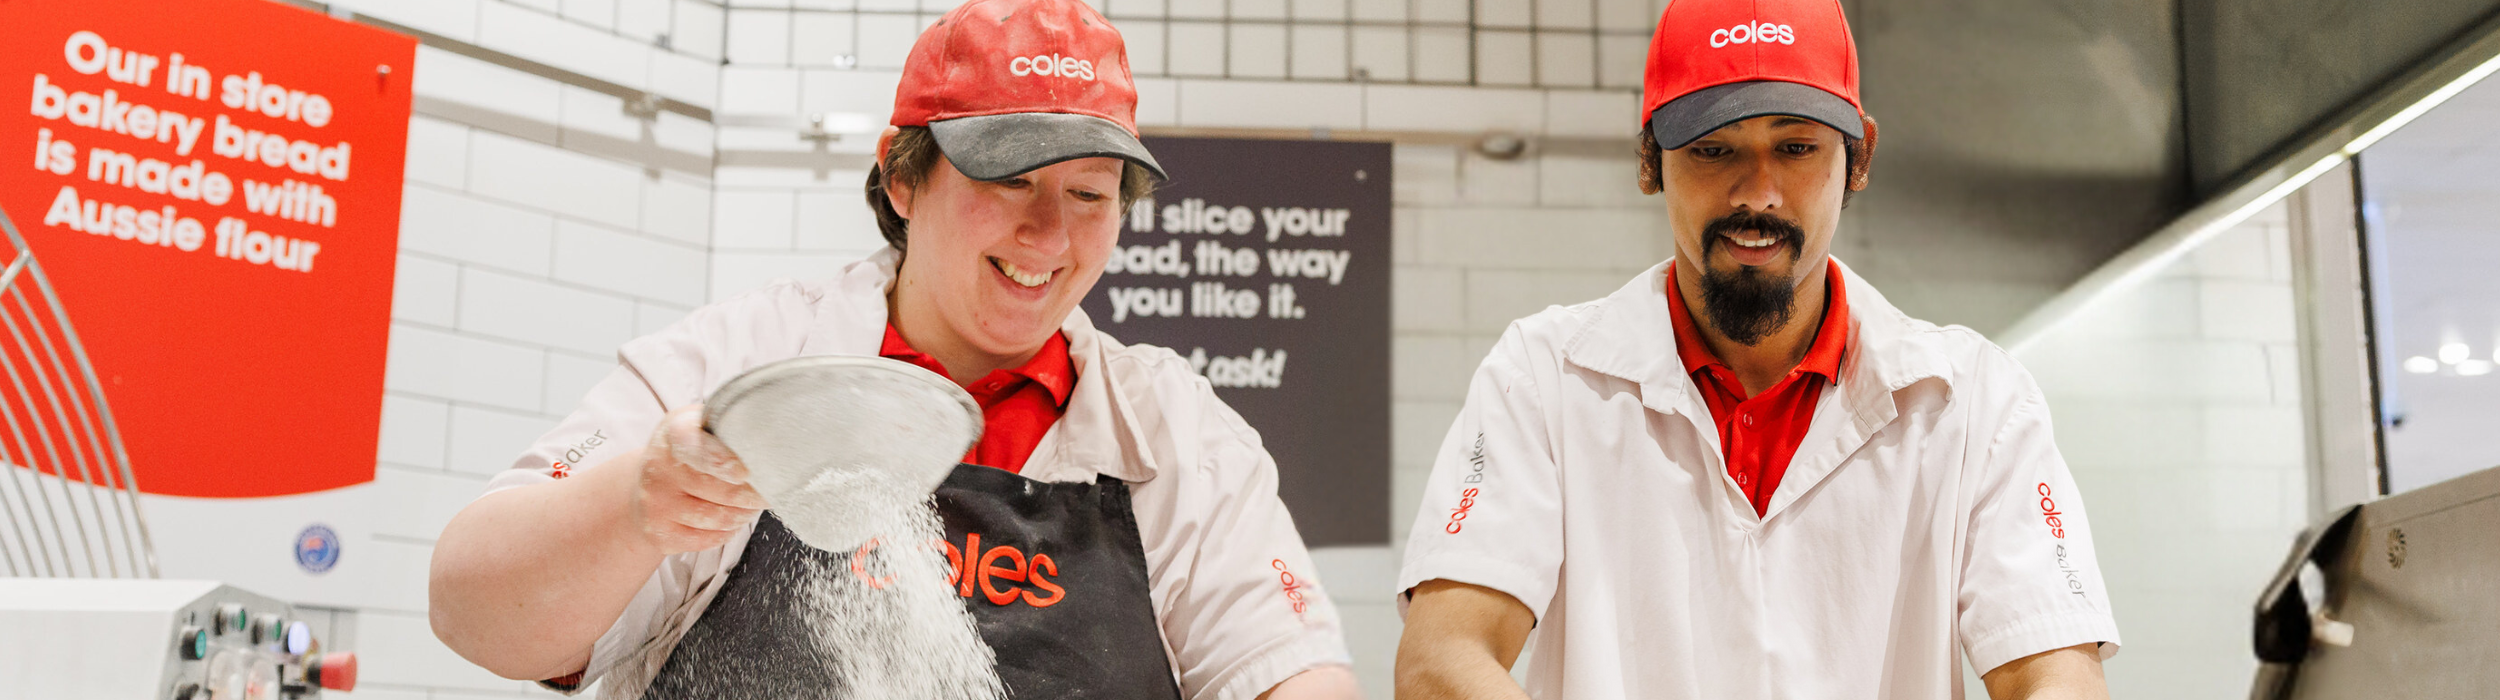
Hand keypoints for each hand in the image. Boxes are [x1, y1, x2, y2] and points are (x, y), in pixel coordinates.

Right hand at [626, 404, 767, 554]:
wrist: (645, 482)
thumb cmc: (686, 451)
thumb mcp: (699, 425)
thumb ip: (725, 426)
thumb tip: (767, 434)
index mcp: (673, 433)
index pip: (696, 447)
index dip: (722, 461)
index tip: (744, 473)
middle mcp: (657, 468)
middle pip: (721, 491)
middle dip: (753, 495)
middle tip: (767, 493)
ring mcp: (655, 503)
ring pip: (719, 518)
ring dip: (744, 514)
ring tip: (751, 506)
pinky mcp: (659, 532)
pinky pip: (708, 539)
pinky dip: (727, 532)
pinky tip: (730, 520)